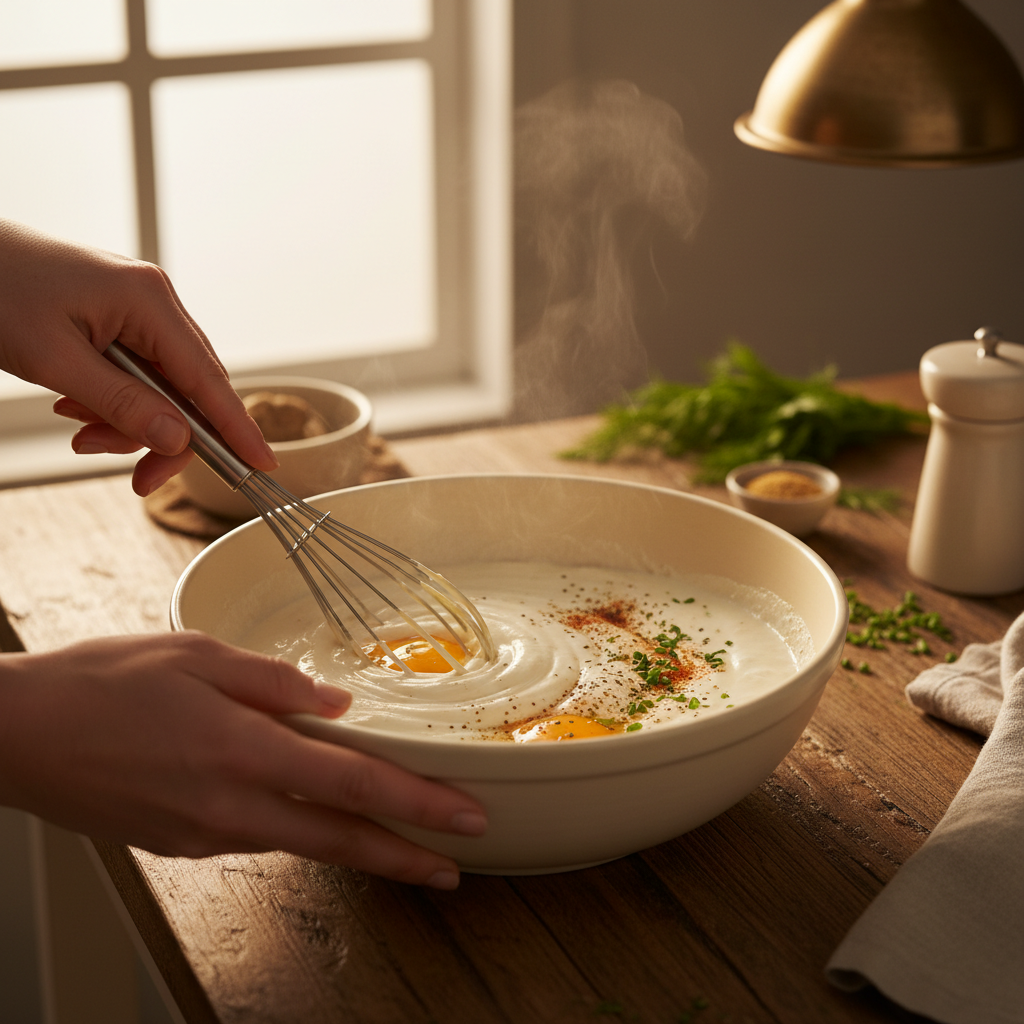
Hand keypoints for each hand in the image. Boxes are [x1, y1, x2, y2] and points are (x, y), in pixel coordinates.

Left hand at [0, 219, 276, 495]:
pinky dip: (115, 403)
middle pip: (190, 390)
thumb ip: (121, 403)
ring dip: (129, 423)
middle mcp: (155, 302)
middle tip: (137, 477)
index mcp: (150, 300)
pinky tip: (77, 407)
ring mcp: (139, 309)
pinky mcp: (120, 319)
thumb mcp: (55, 359)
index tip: (263, 464)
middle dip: (163, 437)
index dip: (237, 428)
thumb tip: (178, 439)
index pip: (209, 379)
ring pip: (162, 389)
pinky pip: (138, 376)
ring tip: (80, 430)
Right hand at [0, 632, 485, 887]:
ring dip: (357, 847)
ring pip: (302, 844)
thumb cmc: (100, 683)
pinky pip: (258, 838)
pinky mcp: (182, 843)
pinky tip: (315, 818)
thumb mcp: (194, 653)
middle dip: (406, 855)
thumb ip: (273, 681)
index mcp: (241, 748)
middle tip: (454, 865)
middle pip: (339, 839)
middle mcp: (229, 803)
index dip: (415, 803)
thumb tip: (335, 704)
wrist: (18, 735)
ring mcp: (204, 832)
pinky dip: (301, 832)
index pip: (352, 783)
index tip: (462, 816)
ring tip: (401, 844)